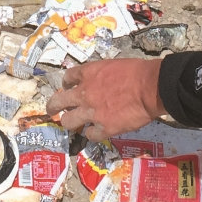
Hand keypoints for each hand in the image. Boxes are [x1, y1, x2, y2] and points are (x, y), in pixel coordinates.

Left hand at [46, 58, 166, 140]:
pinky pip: (90, 135)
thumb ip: (100, 75)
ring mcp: (92, 112)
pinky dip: (91, 134)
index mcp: (88, 74)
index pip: (67, 78)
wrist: (149, 87)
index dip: (65, 84)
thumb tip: (99, 83)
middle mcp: (84, 93)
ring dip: (70, 122)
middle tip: (52, 109)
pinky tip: (95, 133)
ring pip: (68, 122)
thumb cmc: (136, 72)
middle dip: (53, 106)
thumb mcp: (112, 66)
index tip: (67, 88)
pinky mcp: (104, 128)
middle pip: (58, 101)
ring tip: (72, 124)